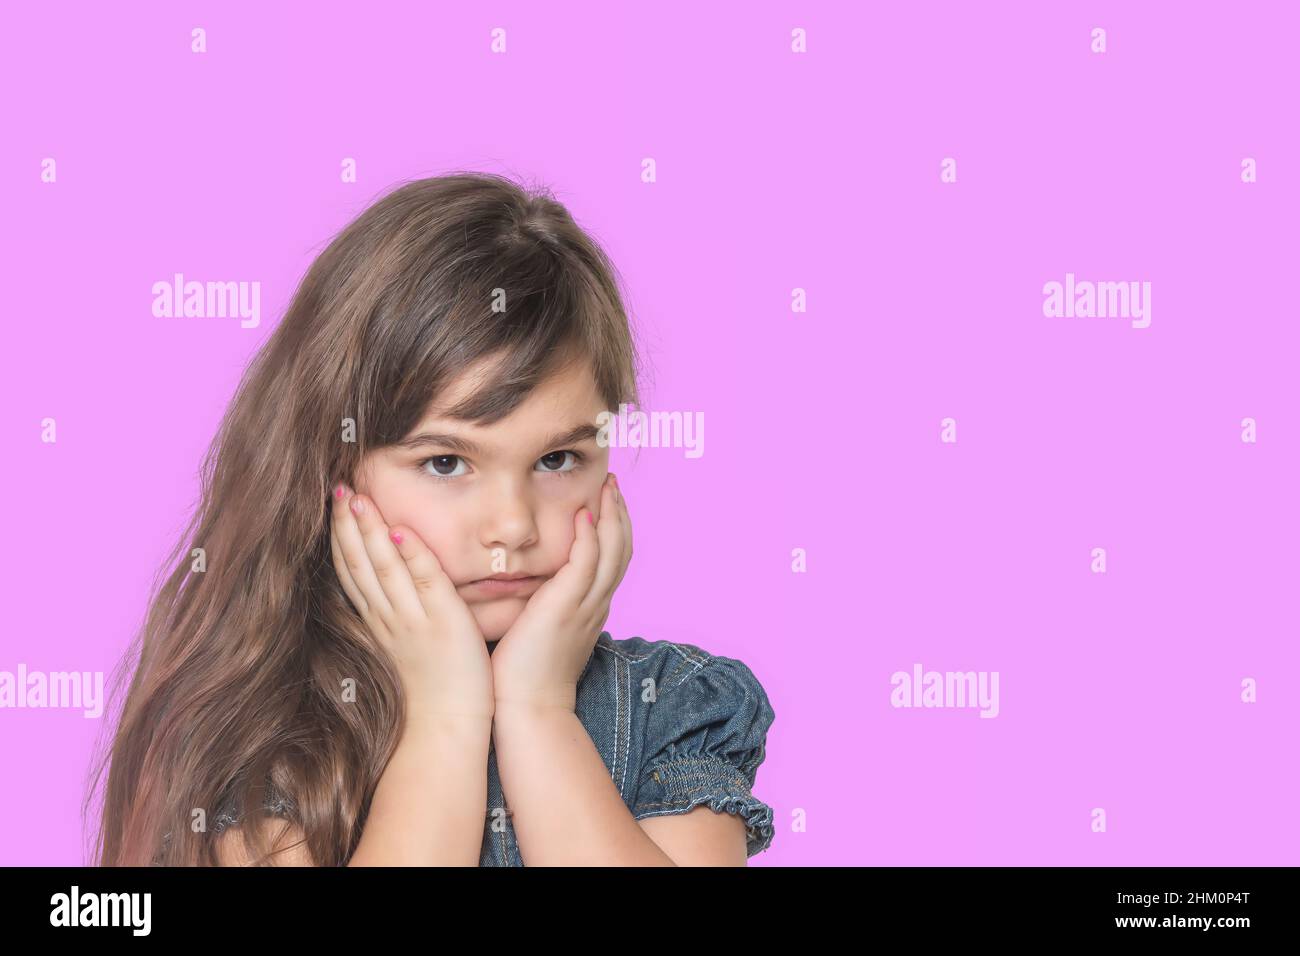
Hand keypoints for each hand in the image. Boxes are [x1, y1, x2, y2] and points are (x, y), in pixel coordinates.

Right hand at [329, 483, 495, 720]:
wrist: (445, 731)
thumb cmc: (431, 692)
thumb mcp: (401, 650)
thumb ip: (393, 618)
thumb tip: (387, 591)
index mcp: (377, 622)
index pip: (351, 570)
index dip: (341, 536)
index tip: (334, 504)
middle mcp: (388, 617)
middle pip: (358, 563)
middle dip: (345, 524)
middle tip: (336, 487)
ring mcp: (411, 619)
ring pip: (382, 567)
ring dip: (369, 530)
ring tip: (357, 497)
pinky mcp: (441, 622)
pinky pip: (424, 581)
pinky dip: (411, 555)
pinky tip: (400, 530)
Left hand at [490, 472, 631, 711]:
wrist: (530, 707)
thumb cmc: (527, 675)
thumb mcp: (545, 632)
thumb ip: (548, 606)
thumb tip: (536, 589)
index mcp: (593, 608)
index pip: (614, 558)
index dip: (615, 527)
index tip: (607, 500)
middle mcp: (597, 604)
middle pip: (622, 548)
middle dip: (620, 512)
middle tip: (613, 482)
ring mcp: (586, 605)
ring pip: (612, 551)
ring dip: (611, 514)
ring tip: (607, 487)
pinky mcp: (566, 607)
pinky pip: (586, 564)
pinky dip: (589, 537)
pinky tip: (582, 515)